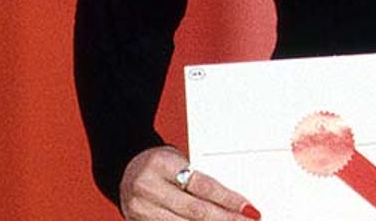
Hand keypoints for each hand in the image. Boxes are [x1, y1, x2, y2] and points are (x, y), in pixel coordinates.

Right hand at [119, 145, 260, 219]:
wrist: (126, 169)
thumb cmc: (161, 163)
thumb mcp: (179, 161)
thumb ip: (200, 181)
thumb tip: (234, 202)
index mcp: (162, 164)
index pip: (203, 185)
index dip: (228, 200)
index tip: (249, 209)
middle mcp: (148, 188)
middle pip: (195, 211)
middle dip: (225, 219)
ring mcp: (141, 210)